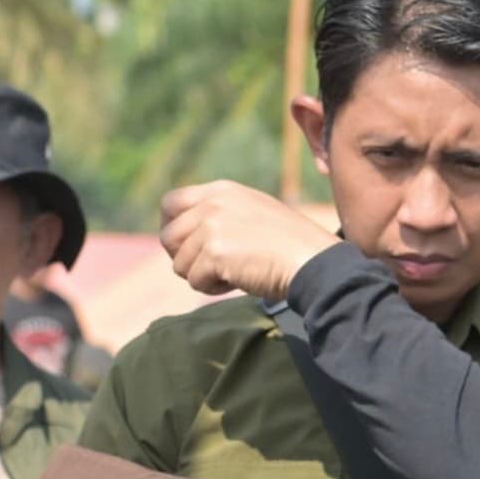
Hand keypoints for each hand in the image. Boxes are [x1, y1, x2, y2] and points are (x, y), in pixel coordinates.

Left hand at [159, 180, 339, 303]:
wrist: (312, 260)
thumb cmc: (287, 244)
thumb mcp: (251, 212)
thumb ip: (219, 214)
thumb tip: (182, 235)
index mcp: (221, 190)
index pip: (170, 202)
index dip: (172, 228)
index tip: (187, 246)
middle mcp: (212, 203)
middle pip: (168, 237)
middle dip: (185, 258)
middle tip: (212, 266)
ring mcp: (211, 227)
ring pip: (179, 264)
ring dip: (202, 276)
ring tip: (234, 272)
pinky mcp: (214, 253)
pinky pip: (194, 281)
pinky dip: (213, 288)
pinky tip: (239, 280)